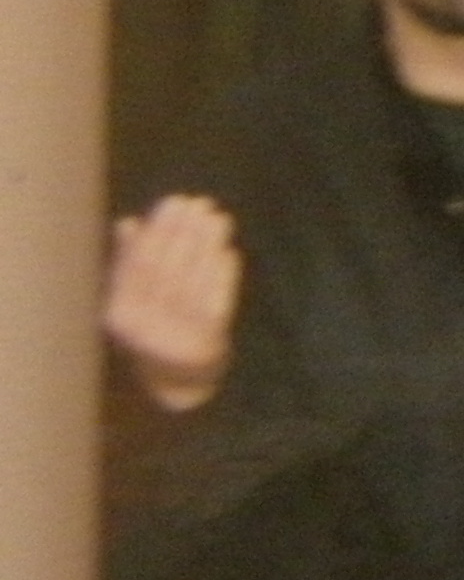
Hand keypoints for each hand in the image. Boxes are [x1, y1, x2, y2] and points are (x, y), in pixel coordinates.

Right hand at [104, 193, 240, 412]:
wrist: (177, 379)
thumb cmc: (154, 327)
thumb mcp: (134, 299)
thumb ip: (129, 262)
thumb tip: (127, 222)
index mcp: (119, 313)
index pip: (138, 265)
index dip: (157, 231)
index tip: (174, 201)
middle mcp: (142, 326)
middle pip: (165, 271)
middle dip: (183, 232)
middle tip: (199, 203)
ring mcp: (175, 335)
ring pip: (193, 282)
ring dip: (206, 247)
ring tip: (218, 217)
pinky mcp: (207, 341)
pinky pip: (215, 302)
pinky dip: (222, 275)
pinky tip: (228, 251)